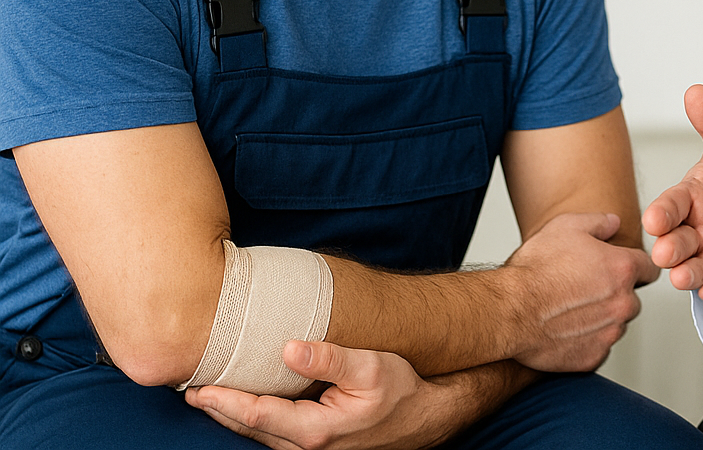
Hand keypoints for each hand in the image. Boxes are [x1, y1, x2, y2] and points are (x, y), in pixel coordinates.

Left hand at [185, 341, 464, 449]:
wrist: (426, 418)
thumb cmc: (401, 391)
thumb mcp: (371, 368)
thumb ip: (329, 359)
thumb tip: (290, 348)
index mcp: (316, 430)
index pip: (256, 414)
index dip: (224, 399)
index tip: (198, 386)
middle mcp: (307, 446)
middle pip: (249, 428)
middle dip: (219, 408)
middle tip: (189, 386)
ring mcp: (311, 449)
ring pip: (259, 433)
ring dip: (232, 414)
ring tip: (207, 394)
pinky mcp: (316, 444)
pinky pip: (273, 433)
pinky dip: (252, 417)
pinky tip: (244, 402)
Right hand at [502, 211, 656, 371]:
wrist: (508, 311)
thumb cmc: (534, 271)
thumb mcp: (566, 226)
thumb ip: (599, 222)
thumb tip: (614, 222)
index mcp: (622, 270)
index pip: (650, 269)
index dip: (635, 266)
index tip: (624, 269)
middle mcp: (622, 303)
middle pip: (632, 299)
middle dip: (615, 294)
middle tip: (585, 289)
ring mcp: (609, 333)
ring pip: (616, 324)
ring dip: (602, 317)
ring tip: (571, 309)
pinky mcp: (593, 357)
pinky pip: (599, 347)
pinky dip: (587, 340)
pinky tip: (565, 328)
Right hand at [643, 84, 702, 301]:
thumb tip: (696, 92)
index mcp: (690, 198)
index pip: (669, 206)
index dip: (661, 213)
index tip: (656, 220)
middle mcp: (693, 230)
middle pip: (673, 243)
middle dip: (669, 249)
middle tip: (668, 251)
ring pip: (691, 270)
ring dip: (686, 275)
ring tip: (686, 276)